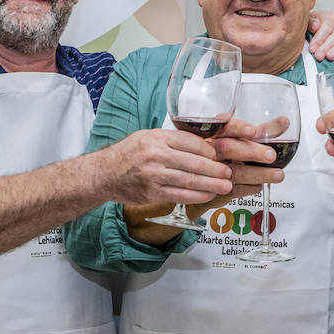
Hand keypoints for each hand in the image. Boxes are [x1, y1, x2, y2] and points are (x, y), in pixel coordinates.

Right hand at [95, 129, 234, 204]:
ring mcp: (154, 175)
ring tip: (226, 185)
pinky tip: (209, 195)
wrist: (103, 173)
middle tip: (229, 172)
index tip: (220, 155)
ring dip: (212, 184)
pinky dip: (198, 196)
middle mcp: (156, 155)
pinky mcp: (152, 193)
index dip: (210, 150)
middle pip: (195, 162)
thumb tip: (204, 144)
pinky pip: (180, 195)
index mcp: (157, 137)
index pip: (192, 142)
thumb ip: (173, 140)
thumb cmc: (129, 154)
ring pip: (190, 180)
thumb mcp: (148, 137)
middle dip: (216, 169)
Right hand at [186, 119, 284, 211]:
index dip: (238, 128)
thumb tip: (284, 122)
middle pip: (227, 148)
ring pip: (233, 172)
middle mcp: (209, 150)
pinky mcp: (211, 190)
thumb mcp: (240, 140)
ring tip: (277, 175)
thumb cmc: (224, 155)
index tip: (253, 131)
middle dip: (251, 151)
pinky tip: (260, 185)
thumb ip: (262, 131)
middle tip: (271, 155)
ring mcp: (208, 170)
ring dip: (257, 174)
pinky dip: (249, 188)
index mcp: (215, 133)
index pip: (224, 126)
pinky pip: (232, 190)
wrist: (200, 183)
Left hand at [307, 10, 333, 59]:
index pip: (327, 27)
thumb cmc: (314, 27)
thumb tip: (316, 26)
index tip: (312, 48)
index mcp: (332, 17)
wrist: (320, 31)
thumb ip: (310, 23)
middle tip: (318, 56)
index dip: (319, 39)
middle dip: (326, 47)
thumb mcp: (308, 22)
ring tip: (328, 57)